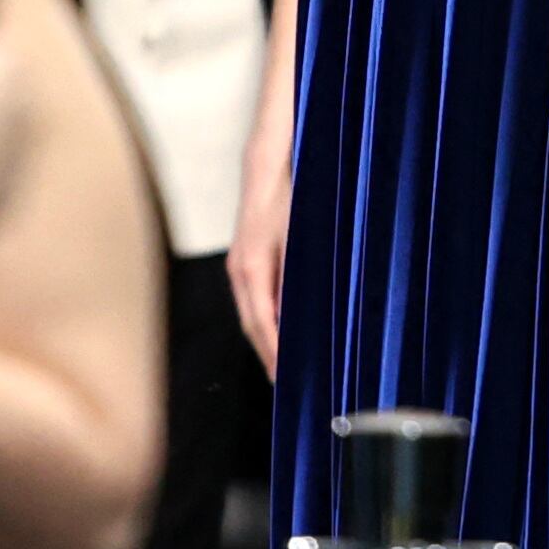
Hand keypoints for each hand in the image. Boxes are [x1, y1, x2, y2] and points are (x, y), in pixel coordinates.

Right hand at [228, 112, 290, 376]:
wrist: (272, 157)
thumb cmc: (295, 190)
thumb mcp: (306, 232)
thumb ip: (304, 273)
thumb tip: (307, 314)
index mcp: (253, 267)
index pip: (262, 324)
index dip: (276, 354)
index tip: (290, 380)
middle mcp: (241, 269)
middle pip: (253, 325)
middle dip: (270, 358)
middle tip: (291, 390)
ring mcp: (242, 263)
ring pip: (253, 313)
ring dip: (268, 342)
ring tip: (287, 371)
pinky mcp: (249, 258)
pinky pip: (257, 298)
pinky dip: (268, 321)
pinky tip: (285, 334)